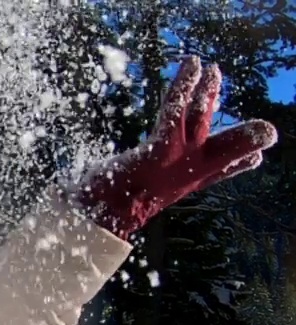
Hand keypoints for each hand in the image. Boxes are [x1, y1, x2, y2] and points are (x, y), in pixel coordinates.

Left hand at [74, 56, 278, 239]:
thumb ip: (136, 190)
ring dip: (207, 91)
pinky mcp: (161, 147)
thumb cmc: (109, 209)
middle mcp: (185, 173)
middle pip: (224, 151)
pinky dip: (185, 84)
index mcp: (182, 185)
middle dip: (245, 138)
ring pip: (201, 118)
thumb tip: (126, 189)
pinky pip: (177, 108)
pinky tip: (191, 65)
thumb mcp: (132, 200)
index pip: (217, 174)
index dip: (238, 165)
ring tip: (213, 70)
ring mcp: (176, 159)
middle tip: (266, 130)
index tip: (255, 159)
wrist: (98, 219)